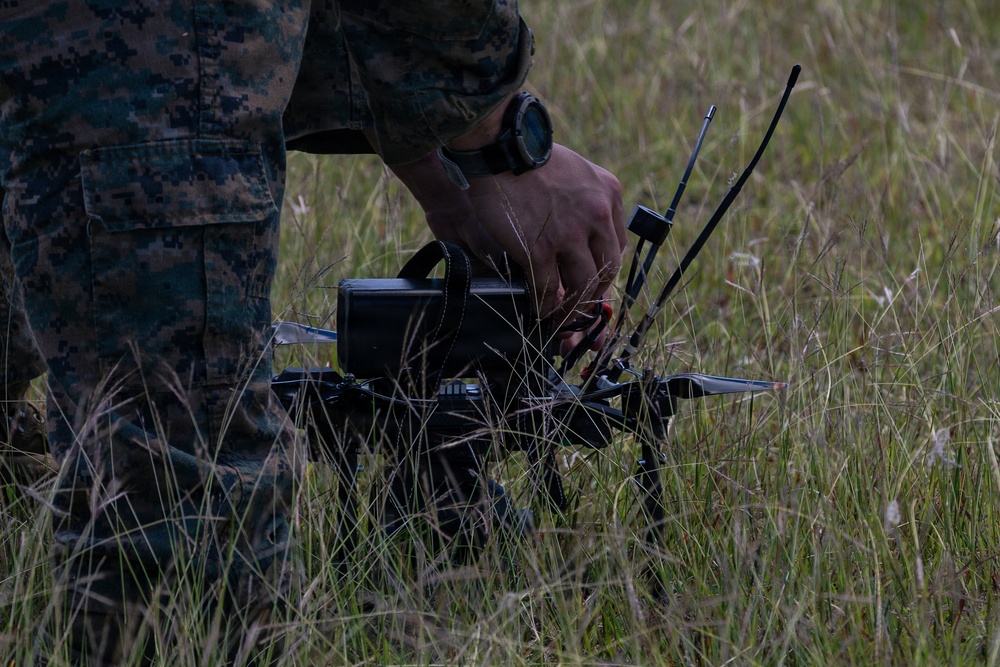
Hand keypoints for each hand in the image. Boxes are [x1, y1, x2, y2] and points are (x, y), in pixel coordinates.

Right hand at [461, 143, 625, 320]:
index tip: (592, 282)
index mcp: (609, 195)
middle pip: (604, 271)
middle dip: (592, 296)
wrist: (500, 147)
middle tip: (579, 309)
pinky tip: (539, 311)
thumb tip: (578, 232)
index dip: (603, 271)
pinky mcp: (539, 249)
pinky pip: (548, 289)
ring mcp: (569, 235)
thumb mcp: (576, 169)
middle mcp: (596, 216)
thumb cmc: (529, 155)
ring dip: (571, 308)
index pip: (616, 246)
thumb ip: (585, 199)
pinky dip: (545, 306)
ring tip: (560, 317)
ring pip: (581, 286)